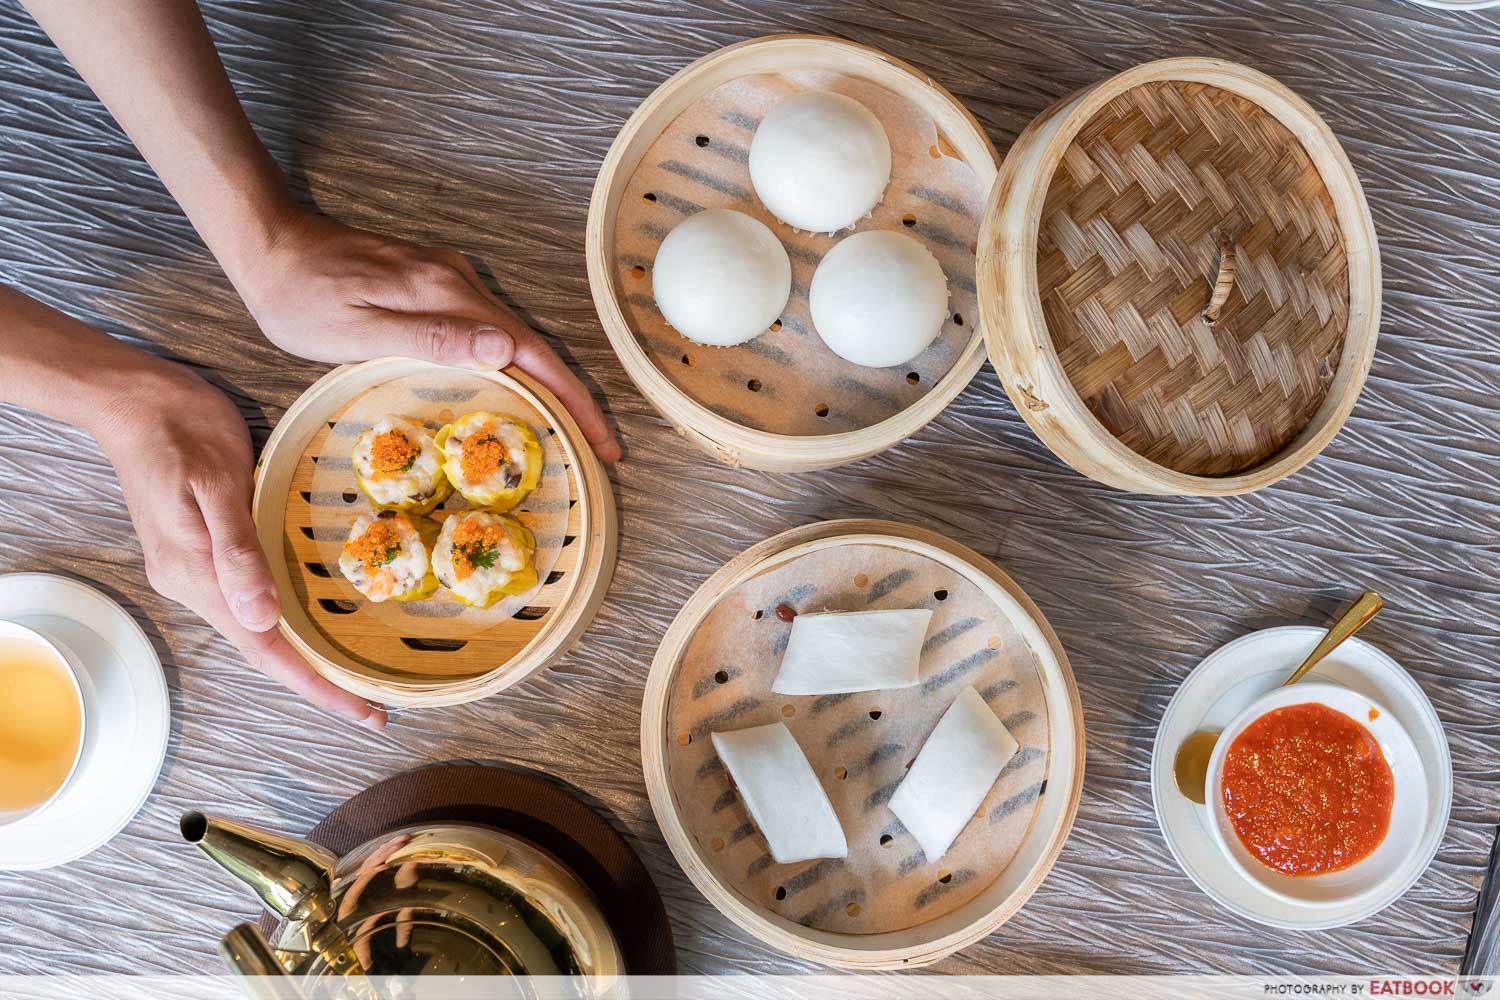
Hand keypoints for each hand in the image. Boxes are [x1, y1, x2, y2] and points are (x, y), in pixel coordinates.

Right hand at [97, 359, 385, 728]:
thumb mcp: (216, 483)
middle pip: (263, 650)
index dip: (317, 686)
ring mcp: (192, 570)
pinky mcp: (197, 553)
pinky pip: (246, 604)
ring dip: (301, 658)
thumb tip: (263, 616)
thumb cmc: (181, 431)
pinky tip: (307, 625)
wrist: (131, 400)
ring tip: (352, 678)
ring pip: (255, 630)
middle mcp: (193, 584)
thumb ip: (237, 552)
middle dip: (318, 683)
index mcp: (197, 574)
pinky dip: (282, 625)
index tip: (364, 714)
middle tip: (374, 709)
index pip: (265, 649)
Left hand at [233, 210, 620, 461]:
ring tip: (568, 430)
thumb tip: (505, 348)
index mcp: (447, 296)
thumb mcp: (359, 330)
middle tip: (596, 448)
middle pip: (535, 347)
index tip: (602, 441)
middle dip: (573, 399)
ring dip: (547, 384)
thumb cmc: (301, 298)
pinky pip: (490, 331)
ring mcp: (449, 279)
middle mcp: (459, 282)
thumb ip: (433, 339)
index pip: (532, 354)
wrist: (268, 245)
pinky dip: (515, 366)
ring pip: (515, 339)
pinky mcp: (435, 283)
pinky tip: (514, 391)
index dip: (574, 400)